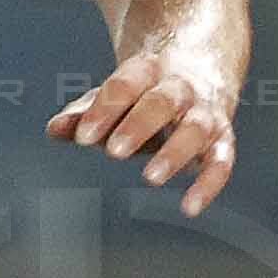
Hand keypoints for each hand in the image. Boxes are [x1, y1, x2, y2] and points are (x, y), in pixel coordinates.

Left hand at [53, 35, 235, 213]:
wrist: (200, 69)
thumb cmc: (144, 93)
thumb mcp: (112, 99)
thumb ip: (83, 114)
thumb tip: (55, 129)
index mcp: (148, 70)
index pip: (126, 84)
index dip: (105, 109)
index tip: (83, 137)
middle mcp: (181, 89)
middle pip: (163, 101)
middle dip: (139, 125)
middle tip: (114, 151)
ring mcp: (205, 113)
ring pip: (196, 129)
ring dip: (175, 152)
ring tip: (151, 177)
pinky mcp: (222, 139)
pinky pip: (222, 161)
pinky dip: (209, 184)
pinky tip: (189, 208)